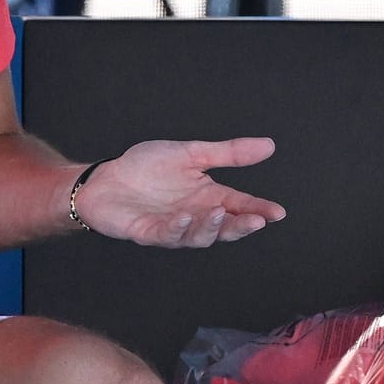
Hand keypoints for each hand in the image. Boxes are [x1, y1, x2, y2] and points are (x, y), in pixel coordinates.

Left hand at [74, 136, 284, 246]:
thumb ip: (228, 153)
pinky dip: (178, 228)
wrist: (105, 178)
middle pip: (224, 227)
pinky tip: (185, 217)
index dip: (259, 210)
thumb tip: (269, 145)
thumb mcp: (191, 153)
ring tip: (219, 213)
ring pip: (198, 237)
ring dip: (210, 228)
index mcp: (207, 197)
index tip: (277, 212)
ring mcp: (172, 227)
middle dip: (241, 226)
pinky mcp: (148, 233)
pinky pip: (166, 235)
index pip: (239, 206)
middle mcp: (194, 216)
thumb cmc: (145, 167)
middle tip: (256, 221)